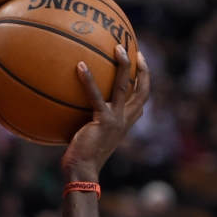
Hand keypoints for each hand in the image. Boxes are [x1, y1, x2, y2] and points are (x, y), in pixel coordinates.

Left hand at [61, 46, 150, 182]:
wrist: (82, 170)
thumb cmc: (81, 155)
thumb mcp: (90, 134)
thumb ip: (90, 119)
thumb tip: (72, 105)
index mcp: (125, 122)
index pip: (141, 98)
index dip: (144, 80)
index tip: (140, 62)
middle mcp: (126, 119)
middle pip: (142, 89)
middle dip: (142, 68)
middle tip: (133, 49)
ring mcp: (117, 119)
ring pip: (126, 86)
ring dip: (124, 65)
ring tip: (117, 47)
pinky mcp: (104, 120)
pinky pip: (96, 95)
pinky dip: (89, 80)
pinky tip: (80, 66)